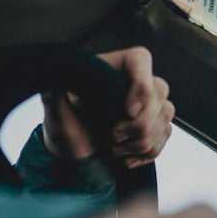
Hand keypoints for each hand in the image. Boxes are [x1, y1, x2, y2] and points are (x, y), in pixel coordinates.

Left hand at [41, 47, 174, 168]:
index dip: (142, 83)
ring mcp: (146, 105)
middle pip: (159, 91)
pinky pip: (165, 135)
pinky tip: (126, 158)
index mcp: (109, 69)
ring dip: (141, 141)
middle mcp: (131, 82)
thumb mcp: (56, 115)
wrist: (72, 155)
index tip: (128, 111)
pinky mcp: (153, 125)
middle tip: (113, 136)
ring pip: (166, 116)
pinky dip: (148, 152)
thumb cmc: (62, 130)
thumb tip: (50, 82)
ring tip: (115, 148)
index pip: (140, 59)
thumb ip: (54, 97)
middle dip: (139, 123)